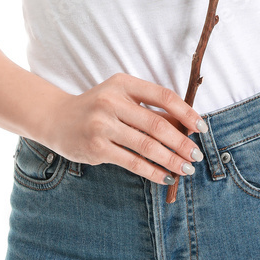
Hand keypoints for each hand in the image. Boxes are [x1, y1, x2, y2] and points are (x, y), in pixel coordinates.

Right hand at [43, 73, 205, 185]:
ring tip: (186, 168)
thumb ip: (147, 106)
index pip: (162, 96)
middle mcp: (112, 101)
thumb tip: (186, 126)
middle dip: (181, 142)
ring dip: (171, 159)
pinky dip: (152, 171)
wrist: (57, 118)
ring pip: (146, 146)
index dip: (186, 112)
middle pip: (157, 124)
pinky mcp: (97, 148)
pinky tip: (165, 176)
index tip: (202, 127)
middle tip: (197, 155)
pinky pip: (132, 162)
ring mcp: (102, 125)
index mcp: (123, 83)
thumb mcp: (120, 95)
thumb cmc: (97, 107)